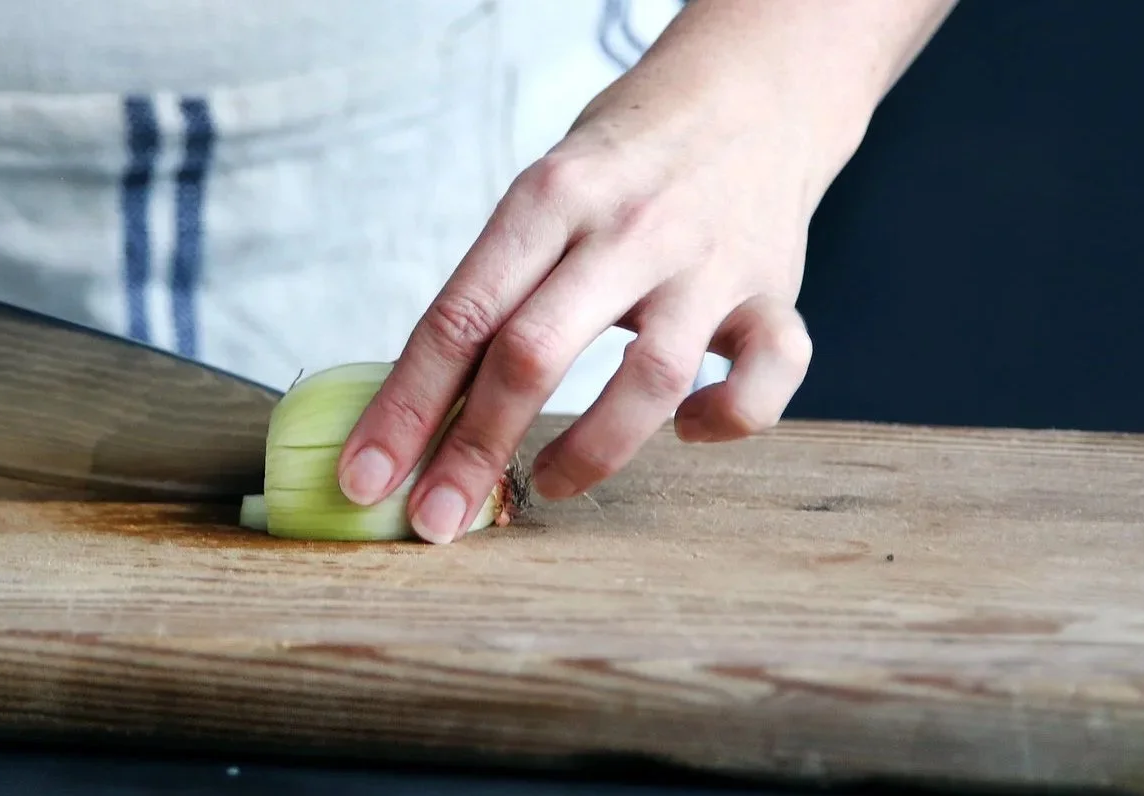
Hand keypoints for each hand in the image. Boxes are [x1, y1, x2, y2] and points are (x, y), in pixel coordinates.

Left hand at [332, 0, 951, 543]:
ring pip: (647, 381)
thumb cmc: (624, 161)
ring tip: (547, 484)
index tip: (369, 476)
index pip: (459, 315)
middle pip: (533, 352)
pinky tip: (689, 428)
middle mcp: (628, 227)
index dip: (407, 406)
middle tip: (437, 520)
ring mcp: (708, 262)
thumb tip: (420, 410)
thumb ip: (499, 285)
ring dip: (588, 452)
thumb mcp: (545, 193)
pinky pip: (767, 378)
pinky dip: (727, 419)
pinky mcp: (775, 293)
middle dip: (474, 451)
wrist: (752, 90)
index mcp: (550, 195)